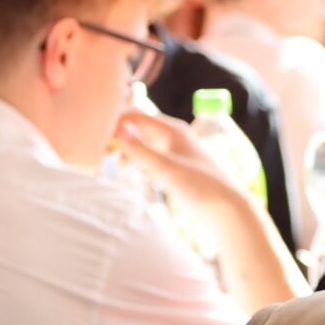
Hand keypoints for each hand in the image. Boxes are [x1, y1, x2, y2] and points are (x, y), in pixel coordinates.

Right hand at [111, 109, 243, 215]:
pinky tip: (126, 168)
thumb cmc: (199, 185)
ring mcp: (172, 152)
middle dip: (118, 136)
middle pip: (137, 128)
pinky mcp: (172, 167)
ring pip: (141, 143)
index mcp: (172, 130)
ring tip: (109, 160)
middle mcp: (171, 137)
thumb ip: (141, 150)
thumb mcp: (166, 168)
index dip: (117, 123)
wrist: (225, 208)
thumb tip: (119, 131)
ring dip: (125, 148)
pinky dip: (135, 159)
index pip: (136, 115)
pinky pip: (148, 157)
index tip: (99, 137)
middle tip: (100, 151)